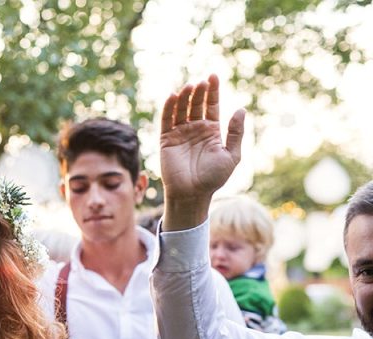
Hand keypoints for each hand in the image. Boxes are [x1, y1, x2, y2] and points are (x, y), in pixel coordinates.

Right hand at [159, 75, 244, 224]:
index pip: (211, 105)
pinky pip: (166, 120)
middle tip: (202, 82)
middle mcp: (195, 129)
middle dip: (199, 92)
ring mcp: (180, 133)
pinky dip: (169, 108)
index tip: (213, 76)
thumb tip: (240, 109)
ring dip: (184, 97)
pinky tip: (173, 96)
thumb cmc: (214, 178)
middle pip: (196, 104)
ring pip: (181, 109)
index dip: (213, 90)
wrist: (192, 193)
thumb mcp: (232, 155)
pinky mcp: (166, 140)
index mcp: (212, 131)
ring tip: (189, 87)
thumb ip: (235, 132)